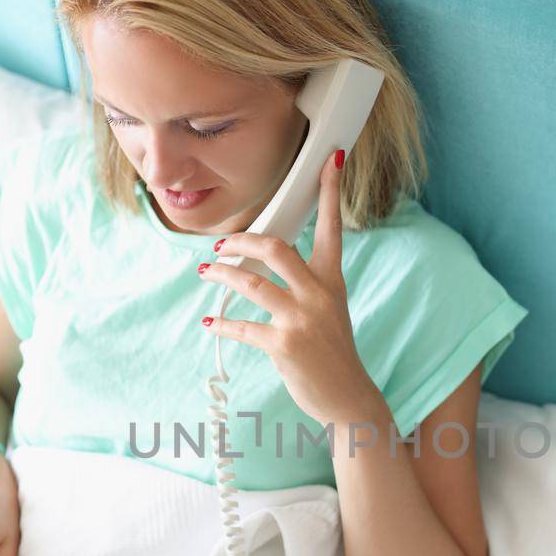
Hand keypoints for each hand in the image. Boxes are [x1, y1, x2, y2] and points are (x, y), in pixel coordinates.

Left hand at [200, 148, 382, 427]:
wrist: (348, 397)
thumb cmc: (333, 352)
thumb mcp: (329, 310)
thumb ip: (306, 285)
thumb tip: (262, 265)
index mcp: (332, 281)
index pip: (333, 227)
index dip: (330, 191)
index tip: (330, 159)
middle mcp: (319, 294)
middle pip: (276, 248)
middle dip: (242, 240)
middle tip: (221, 243)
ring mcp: (302, 319)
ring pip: (252, 282)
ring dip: (222, 274)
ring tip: (206, 271)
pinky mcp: (285, 346)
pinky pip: (243, 326)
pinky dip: (222, 323)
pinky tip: (210, 321)